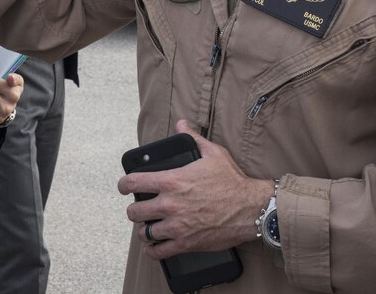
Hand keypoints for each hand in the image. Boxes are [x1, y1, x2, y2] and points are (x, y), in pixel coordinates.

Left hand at [117, 120, 272, 259]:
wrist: (252, 208)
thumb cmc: (233, 181)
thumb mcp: (213, 153)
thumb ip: (193, 138)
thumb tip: (182, 124)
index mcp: (172, 181)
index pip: (133, 182)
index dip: (123, 185)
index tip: (123, 187)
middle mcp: (170, 204)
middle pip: (134, 211)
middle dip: (134, 209)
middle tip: (139, 209)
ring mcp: (177, 225)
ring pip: (145, 232)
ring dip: (144, 230)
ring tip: (147, 227)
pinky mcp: (187, 243)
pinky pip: (160, 251)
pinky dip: (153, 250)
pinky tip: (153, 246)